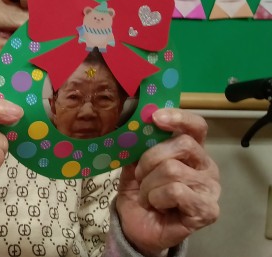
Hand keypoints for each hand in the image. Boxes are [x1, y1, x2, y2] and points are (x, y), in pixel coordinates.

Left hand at [116, 109, 219, 256]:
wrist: (136, 225)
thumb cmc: (140, 191)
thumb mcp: (133, 162)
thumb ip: (138, 142)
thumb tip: (132, 121)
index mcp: (191, 150)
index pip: (196, 126)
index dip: (179, 117)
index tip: (155, 117)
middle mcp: (206, 166)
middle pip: (182, 144)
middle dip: (150, 159)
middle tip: (141, 175)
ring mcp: (210, 189)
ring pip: (173, 169)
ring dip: (149, 184)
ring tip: (147, 195)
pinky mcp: (208, 210)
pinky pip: (176, 191)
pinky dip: (157, 198)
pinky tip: (158, 206)